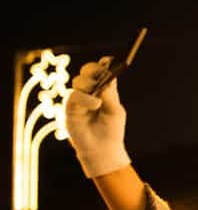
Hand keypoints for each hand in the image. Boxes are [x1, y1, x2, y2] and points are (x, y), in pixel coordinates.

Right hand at [65, 57, 130, 177]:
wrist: (103, 149)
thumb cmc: (111, 131)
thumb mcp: (116, 112)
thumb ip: (111, 96)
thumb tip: (106, 81)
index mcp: (104, 90)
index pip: (102, 71)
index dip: (104, 64)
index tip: (108, 60)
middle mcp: (91, 91)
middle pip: (88, 71)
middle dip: (94, 70)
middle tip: (101, 73)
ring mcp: (79, 98)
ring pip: (79, 81)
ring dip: (89, 86)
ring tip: (99, 101)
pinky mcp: (70, 108)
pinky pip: (74, 96)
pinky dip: (85, 99)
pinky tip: (95, 105)